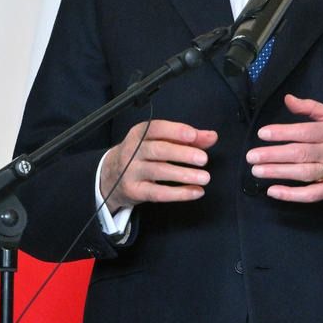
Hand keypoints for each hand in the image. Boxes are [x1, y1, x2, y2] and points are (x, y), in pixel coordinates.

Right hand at [101, 120, 217, 212]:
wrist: (111, 176)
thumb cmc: (141, 155)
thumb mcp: (160, 141)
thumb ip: (187, 138)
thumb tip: (211, 136)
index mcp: (139, 134)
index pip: (156, 128)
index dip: (175, 131)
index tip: (193, 135)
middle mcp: (132, 151)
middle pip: (158, 150)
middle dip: (182, 154)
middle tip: (203, 159)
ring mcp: (131, 171)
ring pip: (158, 171)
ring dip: (183, 174)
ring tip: (204, 177)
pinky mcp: (134, 191)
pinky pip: (158, 193)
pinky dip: (179, 193)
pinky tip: (195, 191)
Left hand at [245, 94, 322, 202]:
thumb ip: (311, 107)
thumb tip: (288, 99)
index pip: (305, 132)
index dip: (283, 133)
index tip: (263, 134)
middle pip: (301, 154)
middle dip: (273, 155)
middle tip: (252, 156)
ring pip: (303, 174)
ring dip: (278, 173)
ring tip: (257, 170)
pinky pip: (311, 194)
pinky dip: (291, 195)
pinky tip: (273, 191)